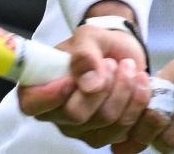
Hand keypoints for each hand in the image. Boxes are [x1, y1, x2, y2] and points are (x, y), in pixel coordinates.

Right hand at [18, 24, 151, 147]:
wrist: (123, 54)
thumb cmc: (98, 45)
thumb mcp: (89, 36)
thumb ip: (85, 53)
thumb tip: (89, 82)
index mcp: (42, 89)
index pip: (32, 105)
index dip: (49, 96)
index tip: (71, 79)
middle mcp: (59, 116)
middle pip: (77, 116)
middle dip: (103, 86)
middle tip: (113, 64)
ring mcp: (84, 131)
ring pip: (107, 123)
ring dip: (126, 91)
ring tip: (129, 68)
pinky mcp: (110, 137)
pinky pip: (128, 135)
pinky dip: (140, 106)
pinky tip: (141, 86)